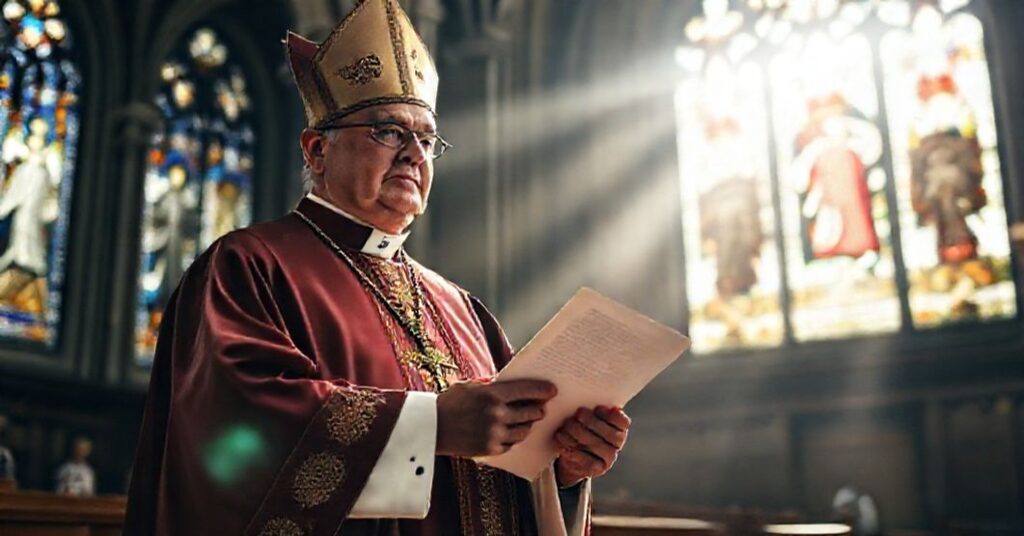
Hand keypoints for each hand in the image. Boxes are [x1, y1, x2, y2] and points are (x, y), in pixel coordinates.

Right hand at [436, 378, 556, 456]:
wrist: (431, 427)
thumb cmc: (451, 403)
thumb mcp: (470, 385)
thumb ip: (493, 384)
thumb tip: (516, 382)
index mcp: (491, 394)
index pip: (526, 390)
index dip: (543, 390)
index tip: (552, 390)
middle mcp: (496, 414)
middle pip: (530, 412)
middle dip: (538, 409)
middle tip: (541, 407)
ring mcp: (494, 433)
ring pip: (524, 430)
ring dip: (529, 424)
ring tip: (528, 420)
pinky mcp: (490, 449)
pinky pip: (512, 443)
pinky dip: (515, 437)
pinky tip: (513, 432)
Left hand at [554, 405, 629, 486]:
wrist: (574, 456)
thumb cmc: (583, 428)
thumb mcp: (590, 418)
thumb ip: (593, 410)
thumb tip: (588, 398)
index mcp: (620, 428)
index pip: (623, 422)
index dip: (612, 415)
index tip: (598, 408)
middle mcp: (617, 444)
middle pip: (610, 434)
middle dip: (593, 422)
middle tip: (578, 413)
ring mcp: (609, 458)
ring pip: (597, 445)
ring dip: (580, 434)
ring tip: (567, 426)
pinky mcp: (597, 469)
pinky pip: (586, 460)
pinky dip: (574, 451)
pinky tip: (563, 443)